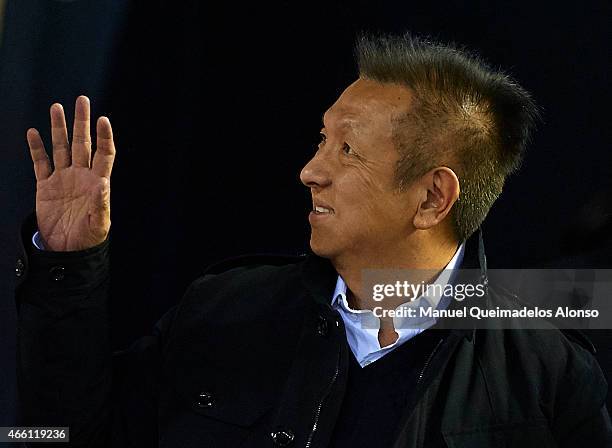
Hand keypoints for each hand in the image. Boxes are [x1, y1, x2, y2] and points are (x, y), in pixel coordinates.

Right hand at [27, 96, 115, 250]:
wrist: (67, 250)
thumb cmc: (88, 238)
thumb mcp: (99, 224)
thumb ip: (100, 204)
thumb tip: (103, 185)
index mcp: (97, 183)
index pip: (103, 154)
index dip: (104, 137)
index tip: (103, 119)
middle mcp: (81, 176)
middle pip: (82, 143)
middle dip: (82, 122)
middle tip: (82, 100)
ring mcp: (63, 179)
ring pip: (61, 148)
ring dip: (58, 128)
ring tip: (56, 107)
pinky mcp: (45, 186)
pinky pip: (40, 163)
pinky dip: (37, 148)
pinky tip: (34, 132)